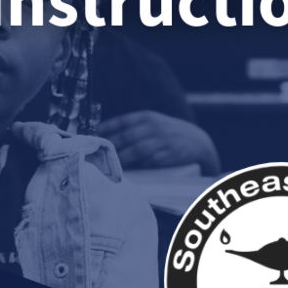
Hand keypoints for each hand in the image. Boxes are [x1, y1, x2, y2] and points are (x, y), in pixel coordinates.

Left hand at [98, 110, 220, 174]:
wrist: (198, 142)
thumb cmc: (170, 133)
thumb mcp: (154, 123)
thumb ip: (134, 127)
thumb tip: (107, 136)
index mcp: (147, 116)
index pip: (121, 121)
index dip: (104, 130)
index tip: (89, 137)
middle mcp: (153, 126)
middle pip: (125, 136)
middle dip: (108, 147)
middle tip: (94, 156)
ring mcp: (161, 140)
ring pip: (135, 149)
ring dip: (120, 158)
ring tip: (106, 165)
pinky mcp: (168, 154)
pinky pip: (148, 160)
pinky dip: (136, 166)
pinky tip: (126, 170)